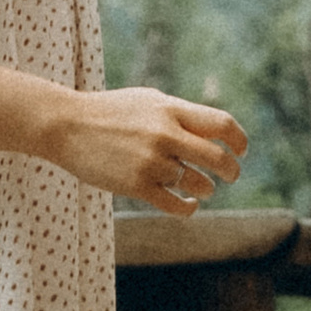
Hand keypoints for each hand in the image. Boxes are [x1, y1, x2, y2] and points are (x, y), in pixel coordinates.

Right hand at [59, 84, 248, 214]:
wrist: (68, 125)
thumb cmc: (112, 112)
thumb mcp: (148, 101)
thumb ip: (179, 114)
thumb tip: (212, 130)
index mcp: (170, 109)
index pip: (220, 123)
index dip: (239, 139)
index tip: (242, 149)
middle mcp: (165, 133)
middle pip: (216, 158)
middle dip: (231, 170)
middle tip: (232, 175)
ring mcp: (151, 161)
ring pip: (197, 183)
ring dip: (206, 189)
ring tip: (204, 188)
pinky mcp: (136, 185)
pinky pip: (175, 205)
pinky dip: (188, 208)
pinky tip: (190, 206)